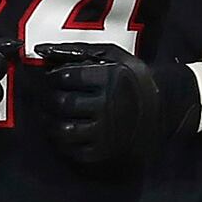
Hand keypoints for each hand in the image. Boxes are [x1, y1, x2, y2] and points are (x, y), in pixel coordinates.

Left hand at [16, 42, 185, 171]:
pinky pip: (71, 149)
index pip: (65, 77)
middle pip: (61, 104)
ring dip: (48, 121)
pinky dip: (60, 139)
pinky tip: (63, 128)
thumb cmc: (130, 78)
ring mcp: (106, 131)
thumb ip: (76, 51)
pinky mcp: (104, 151)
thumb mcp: (111, 56)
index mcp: (109, 78)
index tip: (51, 77)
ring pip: (63, 129)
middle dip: (46, 99)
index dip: (51, 76)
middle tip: (44, 96)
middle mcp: (108, 105)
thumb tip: (41, 50)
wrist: (161, 109)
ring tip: (48, 113)